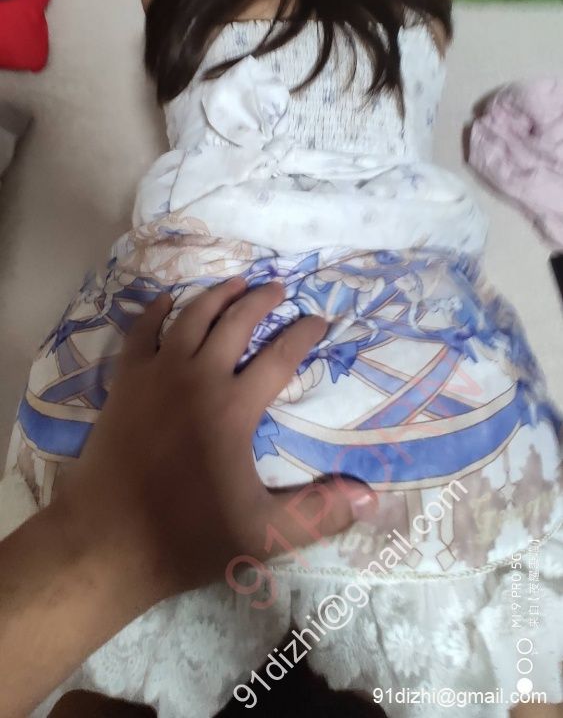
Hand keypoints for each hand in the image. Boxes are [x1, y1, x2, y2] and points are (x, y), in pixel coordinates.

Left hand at [57, 278, 375, 607]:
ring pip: (192, 317)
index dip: (303, 334)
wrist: (107, 539)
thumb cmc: (186, 535)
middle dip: (262, 301)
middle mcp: (198, 378)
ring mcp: (157, 375)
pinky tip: (169, 301)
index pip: (280, 357)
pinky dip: (157, 311)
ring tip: (237, 283)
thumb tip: (371, 495)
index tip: (319, 319)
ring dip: (218, 296)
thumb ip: (319, 512)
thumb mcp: (263, 533)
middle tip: (279, 288)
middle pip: (236, 323)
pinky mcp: (126, 383)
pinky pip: (142, 333)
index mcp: (234, 408)